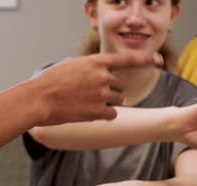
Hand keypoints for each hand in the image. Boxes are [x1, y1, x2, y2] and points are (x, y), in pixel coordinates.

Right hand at [33, 53, 162, 125]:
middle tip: (94, 93)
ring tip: (87, 102)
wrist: (39, 99)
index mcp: (96, 62)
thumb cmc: (52, 81)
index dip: (145, 60)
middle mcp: (102, 77)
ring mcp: (101, 94)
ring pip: (118, 100)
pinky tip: (90, 113)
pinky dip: (105, 115)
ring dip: (108, 102)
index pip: (126, 59)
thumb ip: (92, 66)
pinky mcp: (98, 112)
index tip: (158, 60)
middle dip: (112, 89)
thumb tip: (105, 70)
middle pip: (122, 85)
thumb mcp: (73, 64)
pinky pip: (113, 115)